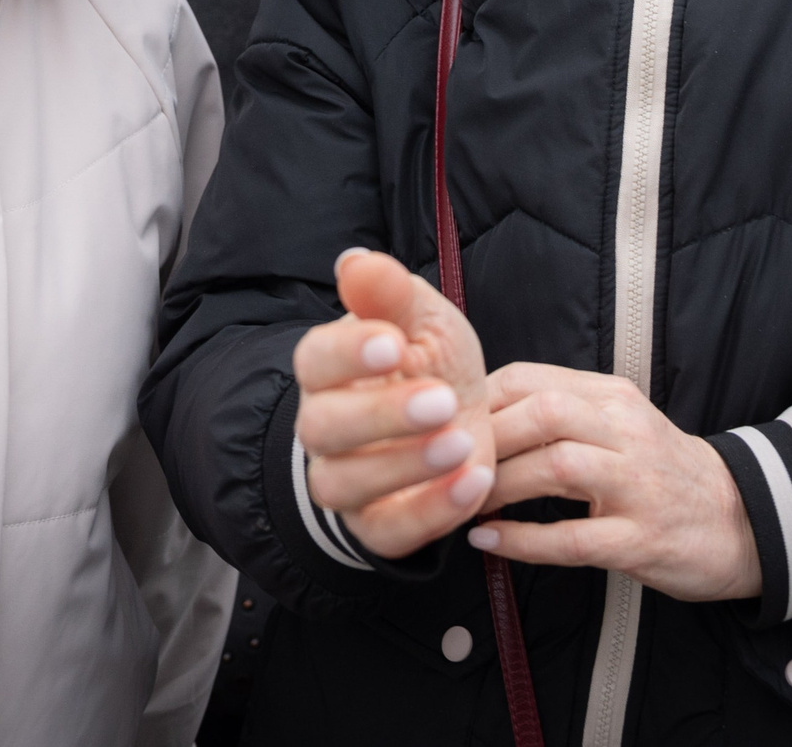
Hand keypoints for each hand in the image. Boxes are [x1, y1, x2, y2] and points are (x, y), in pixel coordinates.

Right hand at [291, 250, 494, 559]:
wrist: (458, 423)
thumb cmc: (430, 362)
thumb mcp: (424, 319)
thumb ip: (391, 294)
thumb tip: (354, 260)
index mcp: (327, 369)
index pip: (315, 360)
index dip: (349, 353)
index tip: (393, 342)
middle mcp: (324, 428)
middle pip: (324, 427)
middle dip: (382, 414)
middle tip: (442, 398)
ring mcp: (346, 481)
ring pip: (346, 484)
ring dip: (405, 465)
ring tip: (461, 443)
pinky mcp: (379, 527)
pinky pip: (391, 532)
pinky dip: (433, 511)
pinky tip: (475, 482)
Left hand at [467, 362, 761, 603]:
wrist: (743, 520)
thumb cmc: (662, 472)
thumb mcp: (620, 423)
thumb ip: (562, 410)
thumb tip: (478, 412)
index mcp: (612, 398)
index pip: (532, 378)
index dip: (478, 399)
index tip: (445, 424)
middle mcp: (626, 432)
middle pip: (543, 412)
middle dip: (485, 438)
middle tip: (446, 463)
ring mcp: (637, 486)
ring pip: (557, 467)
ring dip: (499, 485)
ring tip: (463, 501)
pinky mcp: (642, 539)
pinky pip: (573, 538)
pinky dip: (523, 540)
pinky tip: (489, 540)